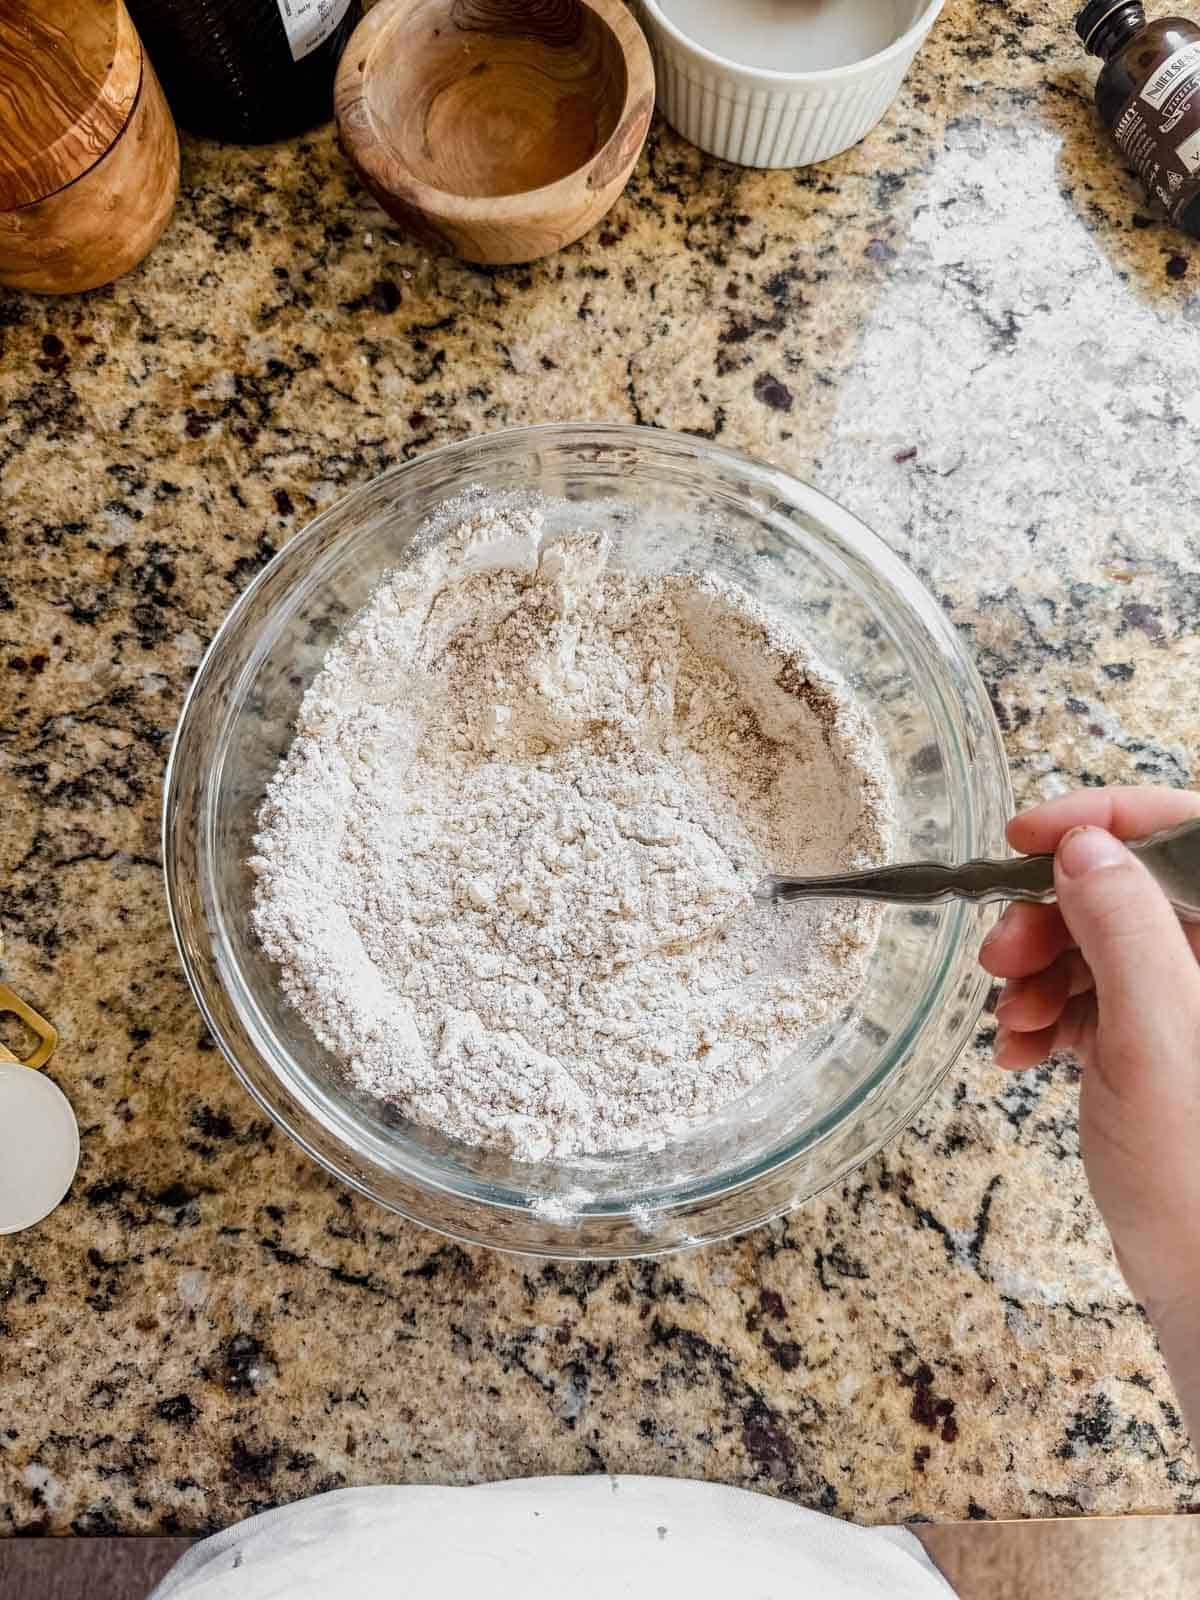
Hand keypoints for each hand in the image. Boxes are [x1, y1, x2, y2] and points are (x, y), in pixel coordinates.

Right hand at [979, 787, 1199, 1329]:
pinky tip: (1018, 1052)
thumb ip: (1126, 929)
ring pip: (1102, 943)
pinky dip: (1047, 1014)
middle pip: (1130, 889)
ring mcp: (1188, 1005)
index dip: (1108, 818)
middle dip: (1052, 914)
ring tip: (1010, 1021)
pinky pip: (1093, 997)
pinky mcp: (1159, 1044)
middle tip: (1001, 953)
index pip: (1186, 833)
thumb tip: (1085, 843)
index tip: (1028, 836)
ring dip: (1039, 971)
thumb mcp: (1155, 1037)